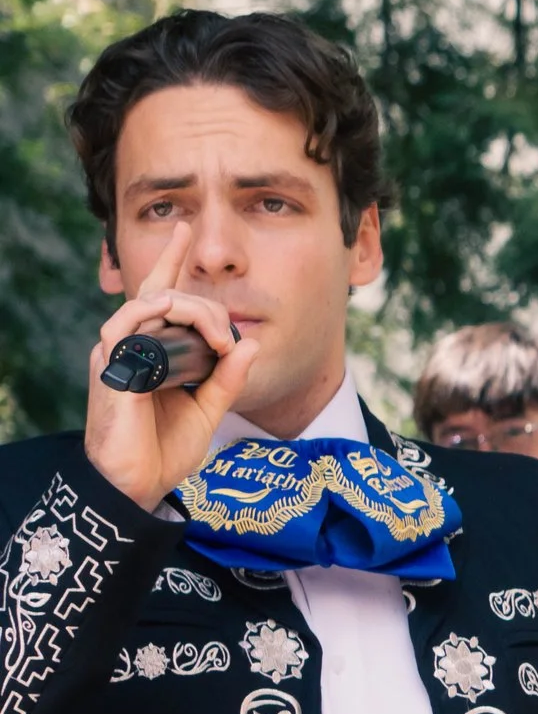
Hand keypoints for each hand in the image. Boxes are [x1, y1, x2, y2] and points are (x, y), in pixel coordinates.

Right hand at [84, 225, 257, 509]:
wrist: (138, 485)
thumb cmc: (165, 449)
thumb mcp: (209, 409)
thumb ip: (228, 377)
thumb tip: (250, 343)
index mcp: (153, 350)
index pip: (159, 294)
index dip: (171, 260)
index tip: (185, 229)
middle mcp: (131, 344)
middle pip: (165, 294)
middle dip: (207, 304)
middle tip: (230, 338)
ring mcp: (118, 353)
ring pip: (153, 302)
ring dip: (194, 311)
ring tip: (219, 341)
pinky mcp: (111, 366)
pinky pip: (126, 325)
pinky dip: (160, 319)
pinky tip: (191, 334)